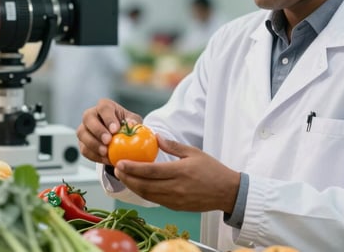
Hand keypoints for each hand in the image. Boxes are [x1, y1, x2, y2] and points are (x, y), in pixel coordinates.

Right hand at [76, 98, 141, 164]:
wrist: (120, 137)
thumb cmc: (126, 125)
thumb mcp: (133, 121)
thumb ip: (133, 121)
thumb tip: (131, 124)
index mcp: (105, 106)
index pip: (104, 108)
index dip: (108, 118)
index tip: (115, 130)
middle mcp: (92, 114)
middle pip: (88, 118)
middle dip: (98, 130)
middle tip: (108, 141)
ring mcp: (84, 128)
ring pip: (82, 133)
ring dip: (93, 144)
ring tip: (105, 152)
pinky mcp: (82, 142)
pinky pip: (84, 148)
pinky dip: (94, 155)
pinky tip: (104, 159)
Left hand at [114, 136, 240, 212]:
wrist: (227, 192)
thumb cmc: (212, 169)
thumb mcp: (194, 152)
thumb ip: (173, 146)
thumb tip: (155, 137)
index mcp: (180, 172)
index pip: (150, 171)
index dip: (132, 168)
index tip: (120, 162)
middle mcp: (175, 188)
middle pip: (144, 185)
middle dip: (127, 178)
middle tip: (116, 169)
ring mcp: (175, 199)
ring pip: (147, 195)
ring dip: (132, 186)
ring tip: (123, 177)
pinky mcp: (175, 207)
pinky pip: (155, 200)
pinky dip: (143, 193)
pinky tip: (137, 185)